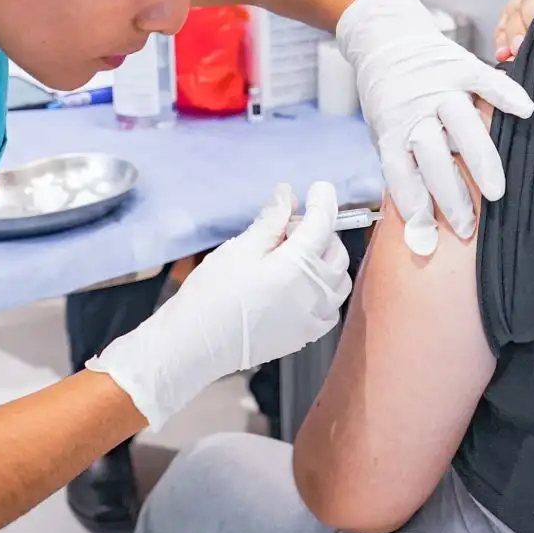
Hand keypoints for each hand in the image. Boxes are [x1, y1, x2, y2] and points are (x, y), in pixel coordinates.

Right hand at [89, 183, 350, 429]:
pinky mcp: (305, 335)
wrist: (195, 344)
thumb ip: (270, 221)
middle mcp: (313, 294)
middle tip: (286, 228)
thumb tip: (287, 195)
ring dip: (325, 259)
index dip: (323, 200)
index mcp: (297, 267)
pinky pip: (331, 306)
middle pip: (335, 250)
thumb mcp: (240, 249)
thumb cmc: (211, 295)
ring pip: (339, 278)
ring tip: (292, 256)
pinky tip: (299, 284)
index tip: (319, 188)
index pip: (323, 224)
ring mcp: (312, 318)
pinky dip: (324, 288)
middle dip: (319, 231)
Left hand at [335, 0, 533, 253]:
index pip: (400, 173)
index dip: (414, 204)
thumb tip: (420, 231)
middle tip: (467, 228)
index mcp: (392, 129)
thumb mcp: (387, 131)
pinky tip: (526, 112)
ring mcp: (439, 87)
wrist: (385, 39)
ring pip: (461, 126)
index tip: (427, 235)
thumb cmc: (390, 96)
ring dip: (479, 161)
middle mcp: (414, 109)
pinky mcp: (460, 65)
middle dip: (450, 195)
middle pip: (432, 157)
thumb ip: (405, 168)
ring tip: (497, 192)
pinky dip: (505, 94)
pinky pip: (486, 82)